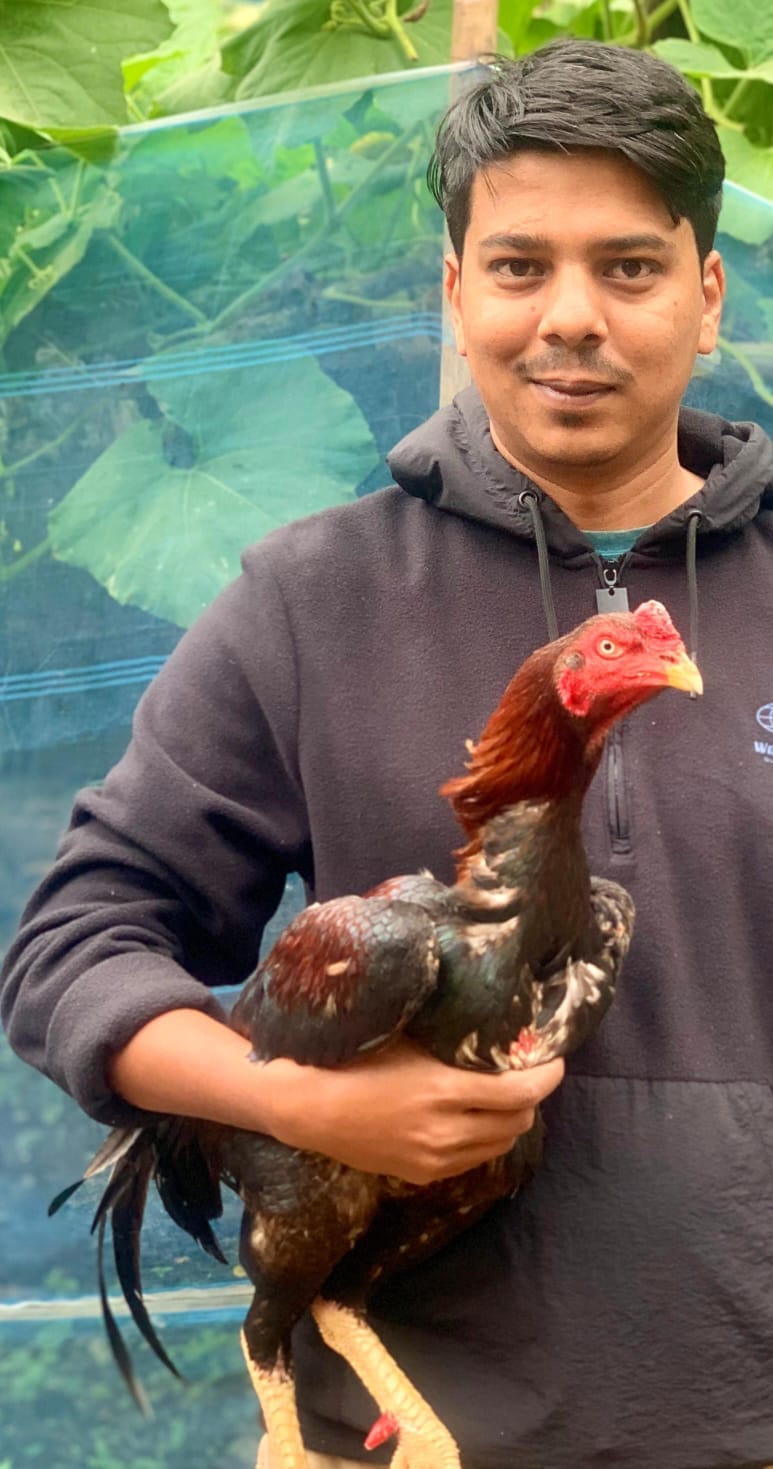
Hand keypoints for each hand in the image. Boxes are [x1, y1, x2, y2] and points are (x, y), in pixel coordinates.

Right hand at [257, 1037, 564, 1184]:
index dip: (546, 1078)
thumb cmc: (356, 1061)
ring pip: (500, 1145)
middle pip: (518, 1122)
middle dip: (532, 1099)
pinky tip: (472, 1120)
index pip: (519, 1093)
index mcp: (443, 1091)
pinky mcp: (424, 1175)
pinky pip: (472, 1160)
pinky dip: (483, 1140)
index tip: (555, 1061)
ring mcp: (435, 1159)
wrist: (310, 1109)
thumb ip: (452, 1044)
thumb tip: (496, 1033)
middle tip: (527, 1076)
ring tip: (503, 1098)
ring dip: (510, 1121)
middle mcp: (446, 1132)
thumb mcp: (408, 1040)